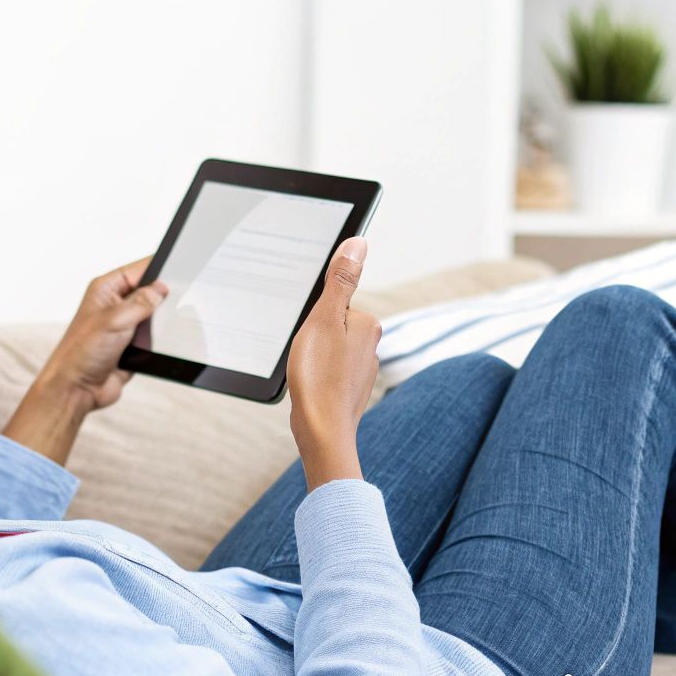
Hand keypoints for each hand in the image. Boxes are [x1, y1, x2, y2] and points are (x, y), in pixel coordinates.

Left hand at [2, 257, 166, 463]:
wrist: (78, 389)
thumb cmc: (82, 352)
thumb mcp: (115, 319)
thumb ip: (141, 302)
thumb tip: (161, 289)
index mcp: (106, 289)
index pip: (140, 269)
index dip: (160, 268)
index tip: (181, 268)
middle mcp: (116, 304)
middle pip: (150, 292)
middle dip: (164, 298)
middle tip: (178, 301)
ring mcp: (125, 325)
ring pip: (155, 316)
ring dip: (162, 322)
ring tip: (165, 326)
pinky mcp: (133, 345)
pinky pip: (154, 337)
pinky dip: (160, 340)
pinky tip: (162, 343)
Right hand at [286, 238, 378, 489]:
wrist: (322, 432)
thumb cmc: (319, 377)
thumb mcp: (324, 319)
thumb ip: (340, 281)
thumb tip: (358, 243)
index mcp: (367, 324)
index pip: (334, 303)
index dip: (314, 315)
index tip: (308, 336)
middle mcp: (371, 346)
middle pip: (331, 325)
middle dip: (313, 335)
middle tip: (304, 354)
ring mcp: (362, 370)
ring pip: (329, 349)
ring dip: (313, 356)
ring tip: (306, 372)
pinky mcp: (350, 389)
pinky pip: (328, 371)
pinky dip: (316, 375)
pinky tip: (309, 387)